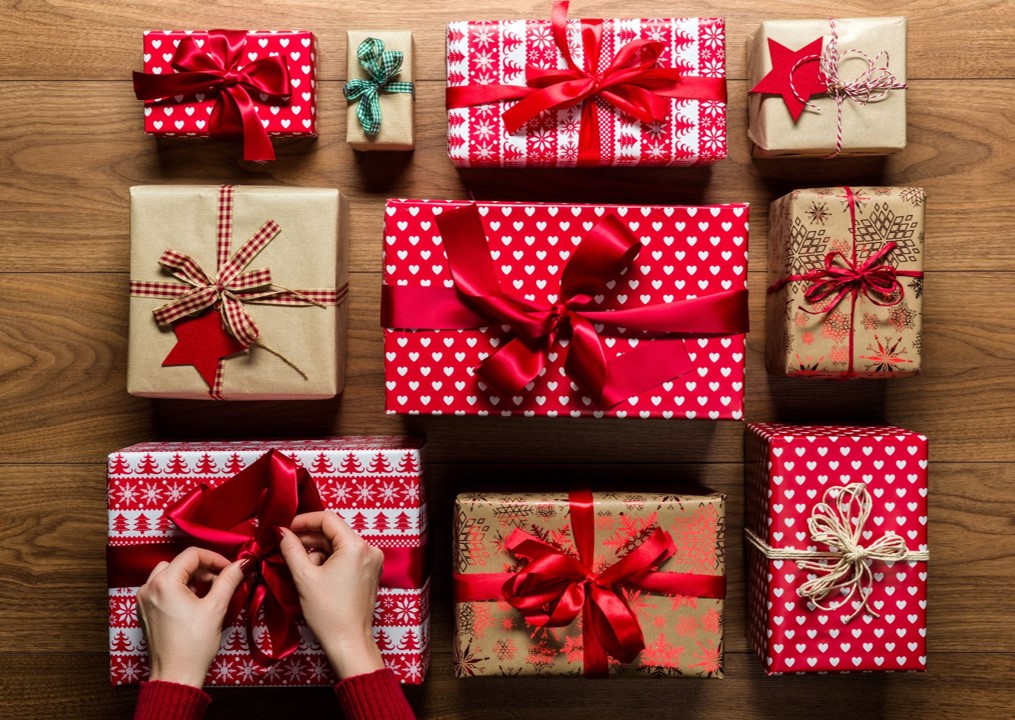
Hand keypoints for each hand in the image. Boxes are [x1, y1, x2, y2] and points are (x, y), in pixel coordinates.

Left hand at [136, 547, 244, 687]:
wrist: (175, 676)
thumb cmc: (194, 645)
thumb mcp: (216, 608)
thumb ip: (229, 580)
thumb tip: (242, 563)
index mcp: (164, 583)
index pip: (192, 554)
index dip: (215, 558)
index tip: (230, 569)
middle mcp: (149, 588)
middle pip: (180, 563)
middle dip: (203, 569)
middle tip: (221, 582)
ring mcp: (144, 600)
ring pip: (170, 575)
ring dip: (191, 578)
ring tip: (208, 593)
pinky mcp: (145, 612)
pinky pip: (162, 589)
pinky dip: (179, 590)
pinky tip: (194, 604)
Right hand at [278, 511, 385, 678]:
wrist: (348, 642)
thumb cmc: (328, 612)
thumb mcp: (304, 577)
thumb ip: (291, 549)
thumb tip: (281, 532)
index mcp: (356, 546)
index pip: (328, 519)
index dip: (304, 520)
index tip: (285, 529)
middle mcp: (369, 549)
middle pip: (334, 532)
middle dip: (309, 538)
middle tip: (286, 546)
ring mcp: (372, 561)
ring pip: (338, 545)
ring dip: (317, 551)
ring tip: (299, 566)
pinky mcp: (369, 573)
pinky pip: (346, 557)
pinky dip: (329, 560)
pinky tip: (314, 574)